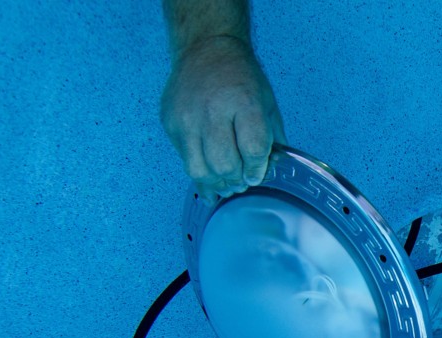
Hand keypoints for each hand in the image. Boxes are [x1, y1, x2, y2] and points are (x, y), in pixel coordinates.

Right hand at [160, 35, 287, 202]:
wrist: (206, 49)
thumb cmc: (241, 78)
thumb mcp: (267, 103)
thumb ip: (271, 138)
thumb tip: (270, 171)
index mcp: (244, 103)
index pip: (253, 150)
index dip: (257, 170)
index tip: (256, 175)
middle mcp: (212, 110)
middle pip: (224, 165)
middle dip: (236, 181)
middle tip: (241, 182)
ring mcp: (187, 118)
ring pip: (200, 170)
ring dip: (216, 184)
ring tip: (226, 184)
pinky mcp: (170, 124)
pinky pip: (185, 159)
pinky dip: (199, 173)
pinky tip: (209, 178)